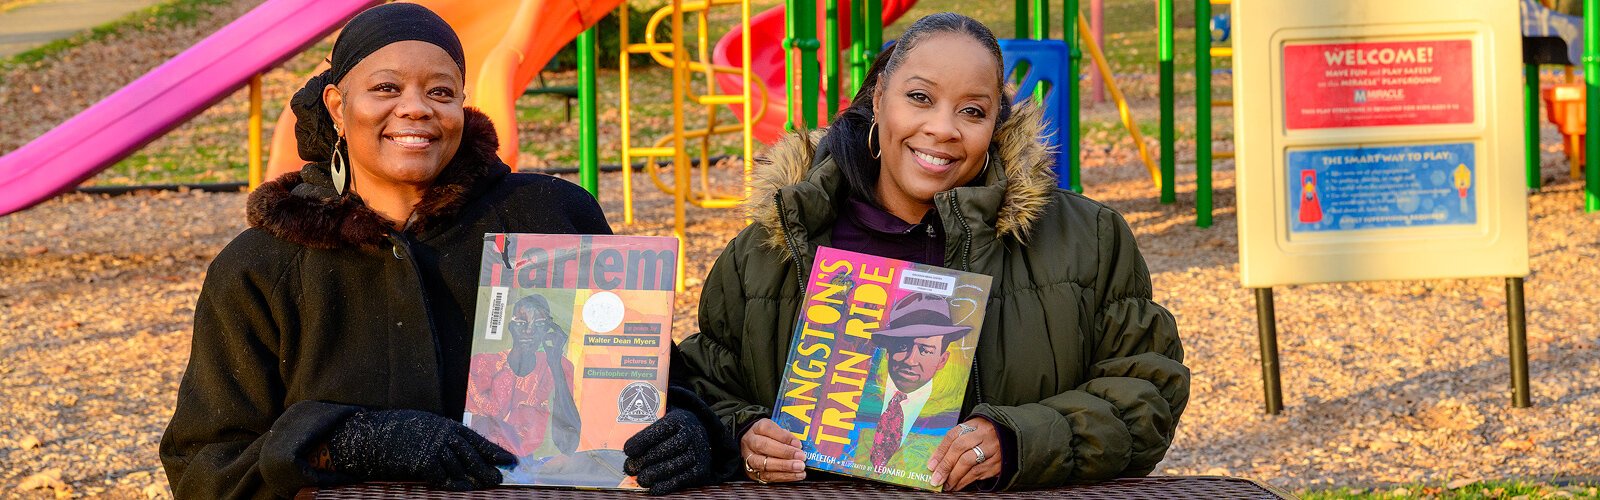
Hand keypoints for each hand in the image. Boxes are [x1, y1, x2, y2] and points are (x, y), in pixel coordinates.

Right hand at [327, 409, 515, 490]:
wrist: (373, 436)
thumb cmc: (401, 431)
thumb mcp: (428, 426)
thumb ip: (446, 436)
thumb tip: (467, 450)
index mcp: (447, 426)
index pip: (477, 440)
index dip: (495, 451)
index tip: (511, 460)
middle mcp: (443, 436)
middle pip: (472, 455)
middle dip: (487, 468)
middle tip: (499, 479)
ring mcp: (433, 448)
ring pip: (459, 467)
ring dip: (472, 478)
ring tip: (483, 486)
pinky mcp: (422, 462)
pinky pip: (442, 477)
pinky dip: (452, 484)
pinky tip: (461, 488)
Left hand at [623, 396, 719, 494]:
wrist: (698, 437)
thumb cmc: (671, 432)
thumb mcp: (661, 422)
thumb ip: (644, 431)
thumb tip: (627, 451)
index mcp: (679, 419)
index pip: (661, 428)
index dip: (643, 440)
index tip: (627, 450)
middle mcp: (692, 433)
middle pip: (669, 448)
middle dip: (646, 460)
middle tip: (630, 468)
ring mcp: (698, 452)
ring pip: (675, 464)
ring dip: (655, 474)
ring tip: (640, 479)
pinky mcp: (700, 469)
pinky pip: (683, 479)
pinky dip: (666, 485)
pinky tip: (653, 488)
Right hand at [739, 418, 805, 482]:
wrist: (754, 448)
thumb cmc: (769, 438)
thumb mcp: (777, 431)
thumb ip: (786, 435)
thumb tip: (798, 445)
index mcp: (757, 428)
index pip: (767, 429)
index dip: (783, 436)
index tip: (798, 443)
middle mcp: (750, 442)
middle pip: (764, 446)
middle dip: (785, 452)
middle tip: (801, 456)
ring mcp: (749, 459)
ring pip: (765, 464)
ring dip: (785, 467)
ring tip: (800, 468)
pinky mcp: (753, 473)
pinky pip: (768, 476)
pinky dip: (784, 476)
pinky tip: (796, 475)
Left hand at [927, 418, 1001, 490]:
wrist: (1013, 436)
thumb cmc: (986, 435)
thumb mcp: (973, 431)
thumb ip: (957, 442)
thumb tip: (936, 462)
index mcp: (974, 424)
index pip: (952, 436)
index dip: (940, 452)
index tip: (930, 466)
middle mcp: (983, 434)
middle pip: (959, 448)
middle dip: (945, 466)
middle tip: (936, 479)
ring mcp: (992, 448)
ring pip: (968, 462)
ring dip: (954, 476)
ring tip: (946, 485)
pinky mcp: (998, 462)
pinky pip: (978, 473)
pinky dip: (965, 481)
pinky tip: (957, 485)